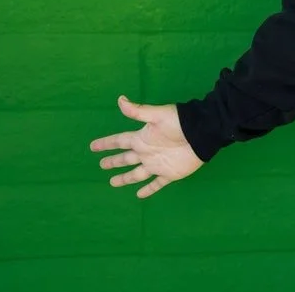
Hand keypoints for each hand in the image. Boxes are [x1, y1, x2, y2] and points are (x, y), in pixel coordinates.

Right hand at [89, 95, 203, 197]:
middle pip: (126, 158)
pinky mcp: (169, 174)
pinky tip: (140, 195)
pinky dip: (148, 190)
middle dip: (114, 161)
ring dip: (125, 178)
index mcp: (142, 138)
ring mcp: (157, 164)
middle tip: (102, 165)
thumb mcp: (157, 115)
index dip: (106, 144)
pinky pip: (156, 184)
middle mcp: (147, 152)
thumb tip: (120, 99)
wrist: (202, 133)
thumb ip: (138, 111)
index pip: (119, 141)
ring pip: (136, 174)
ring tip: (113, 182)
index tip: (93, 146)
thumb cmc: (179, 123)